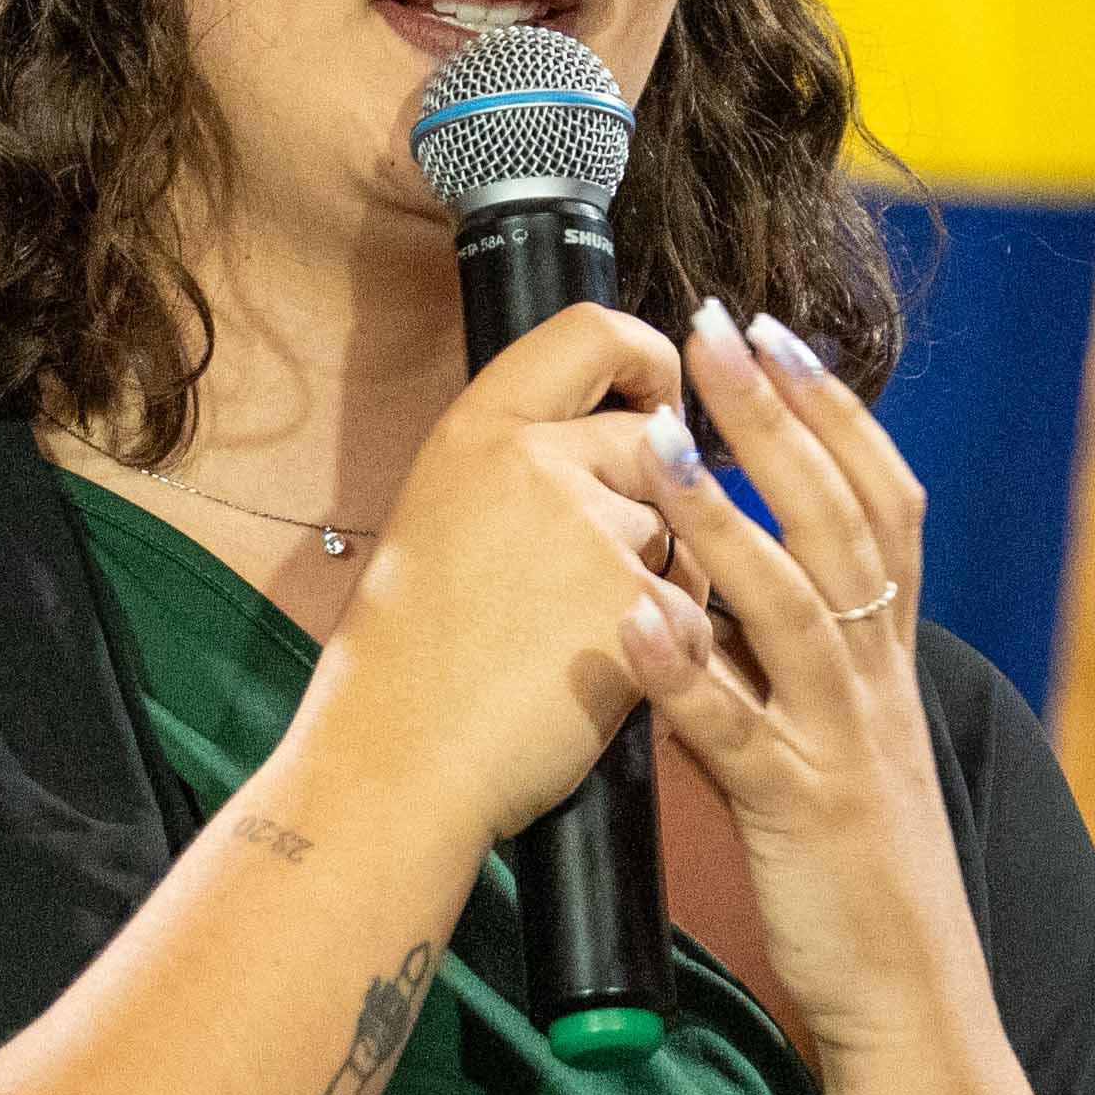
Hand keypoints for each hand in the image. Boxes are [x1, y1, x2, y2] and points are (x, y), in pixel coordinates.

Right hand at [299, 304, 686, 857]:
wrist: (398, 763)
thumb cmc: (415, 658)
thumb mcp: (446, 516)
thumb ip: (529, 464)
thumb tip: (637, 433)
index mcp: (478, 429)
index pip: (591, 331)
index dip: (648, 356)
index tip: (663, 394)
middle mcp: (534, 461)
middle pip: (655, 443)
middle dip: (652, 504)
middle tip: (594, 573)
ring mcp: (591, 530)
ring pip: (682, 531)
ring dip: (662, 579)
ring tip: (576, 637)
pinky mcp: (637, 604)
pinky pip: (696, 609)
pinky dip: (672, 649)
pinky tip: (602, 680)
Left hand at [617, 302, 983, 1061]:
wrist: (909, 991)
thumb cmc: (856, 863)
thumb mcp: (835, 736)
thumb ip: (787, 659)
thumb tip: (714, 583)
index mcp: (887, 652)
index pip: (877, 499)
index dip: (831, 412)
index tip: (772, 333)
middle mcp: (875, 678)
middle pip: (838, 518)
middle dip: (777, 418)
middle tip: (717, 329)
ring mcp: (840, 738)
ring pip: (791, 605)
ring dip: (724, 518)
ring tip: (662, 442)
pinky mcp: (794, 808)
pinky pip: (738, 729)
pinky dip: (687, 669)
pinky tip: (635, 617)